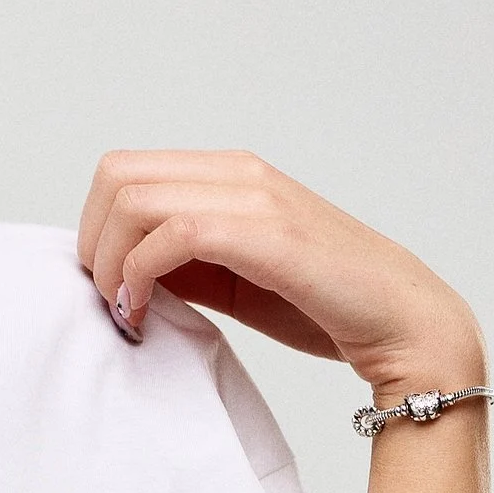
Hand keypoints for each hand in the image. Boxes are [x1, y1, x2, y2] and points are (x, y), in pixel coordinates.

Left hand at [78, 148, 483, 395]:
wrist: (399, 321)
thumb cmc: (321, 303)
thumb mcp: (232, 279)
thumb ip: (182, 265)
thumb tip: (120, 272)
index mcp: (230, 174)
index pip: (124, 171)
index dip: (95, 227)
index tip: (107, 282)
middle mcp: (239, 173)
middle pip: (116, 176)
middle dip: (94, 241)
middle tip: (108, 295)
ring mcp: (255, 198)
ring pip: (135, 200)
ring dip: (112, 261)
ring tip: (128, 308)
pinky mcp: (268, 234)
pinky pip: (173, 236)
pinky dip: (140, 276)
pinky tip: (146, 312)